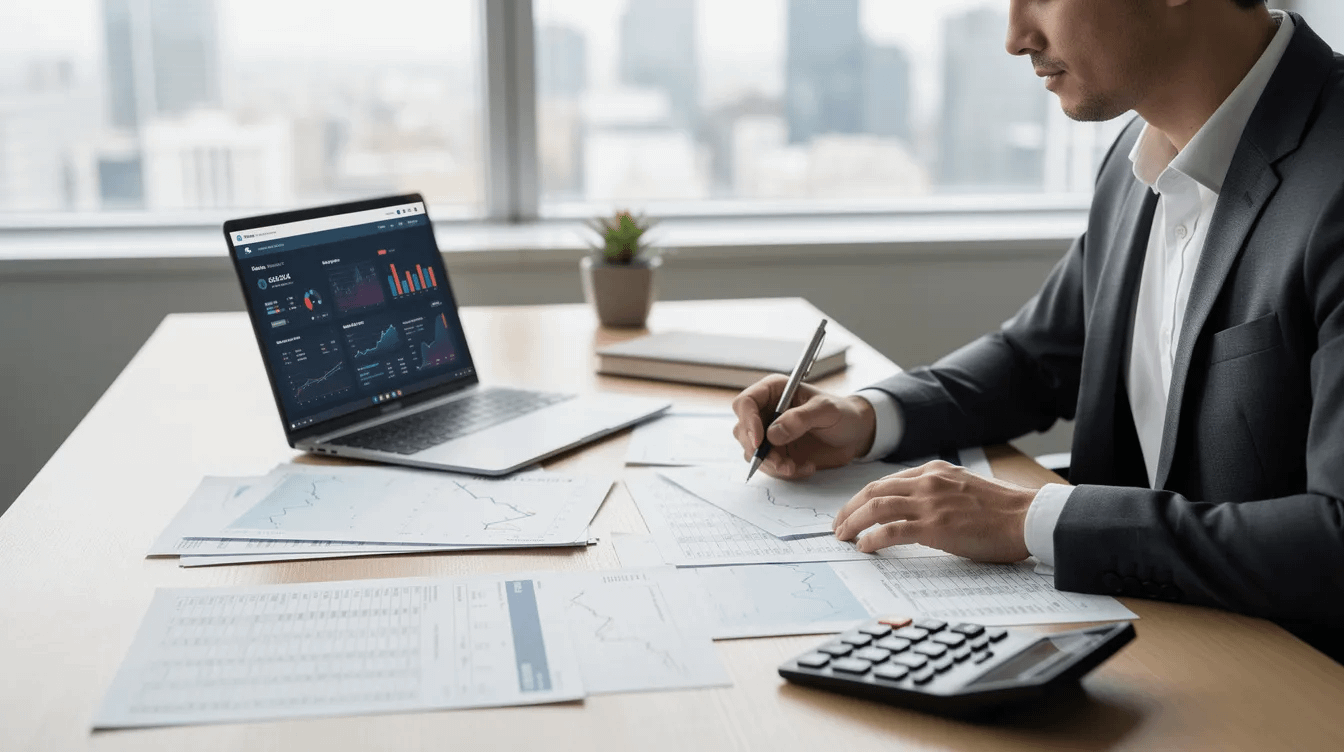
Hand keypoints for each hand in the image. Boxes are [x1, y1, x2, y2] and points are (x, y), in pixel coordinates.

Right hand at [730, 374, 876, 479]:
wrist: (854, 435)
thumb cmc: (842, 414)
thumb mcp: (827, 410)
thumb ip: (800, 418)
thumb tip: (772, 434)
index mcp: (773, 391)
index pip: (745, 402)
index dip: (747, 421)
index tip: (759, 441)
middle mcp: (766, 412)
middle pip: (742, 430)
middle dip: (759, 451)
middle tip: (781, 462)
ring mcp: (768, 434)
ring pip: (752, 452)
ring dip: (772, 465)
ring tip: (796, 467)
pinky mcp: (776, 453)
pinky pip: (768, 467)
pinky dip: (784, 471)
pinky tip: (805, 467)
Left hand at [832, 460, 1034, 562]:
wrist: (1028, 517)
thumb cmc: (1004, 510)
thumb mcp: (965, 487)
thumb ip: (940, 491)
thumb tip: (920, 509)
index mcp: (935, 471)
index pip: (888, 481)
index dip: (864, 496)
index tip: (854, 510)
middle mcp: (928, 482)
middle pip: (873, 490)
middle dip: (849, 508)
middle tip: (838, 525)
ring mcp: (930, 503)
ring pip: (876, 507)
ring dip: (853, 522)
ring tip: (842, 536)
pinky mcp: (935, 526)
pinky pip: (891, 531)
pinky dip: (872, 538)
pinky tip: (864, 547)